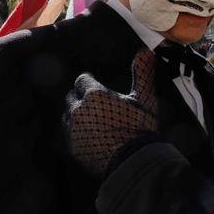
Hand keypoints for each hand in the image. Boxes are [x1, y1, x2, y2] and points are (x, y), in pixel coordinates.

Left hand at [65, 50, 158, 178]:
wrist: (133, 162)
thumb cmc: (140, 128)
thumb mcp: (145, 99)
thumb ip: (142, 74)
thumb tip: (145, 51)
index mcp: (95, 94)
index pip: (83, 80)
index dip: (91, 84)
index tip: (99, 89)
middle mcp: (79, 109)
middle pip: (72, 97)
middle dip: (81, 99)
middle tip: (98, 106)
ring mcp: (72, 129)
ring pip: (68, 115)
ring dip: (77, 116)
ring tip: (93, 122)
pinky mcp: (71, 147)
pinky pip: (68, 134)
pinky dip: (76, 133)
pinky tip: (90, 137)